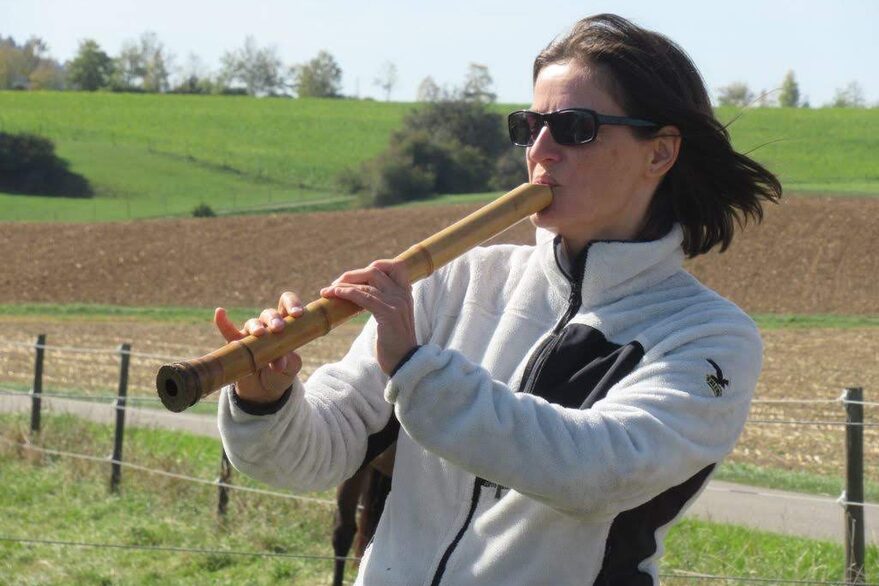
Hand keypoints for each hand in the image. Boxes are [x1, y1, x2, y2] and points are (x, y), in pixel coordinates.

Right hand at [213, 291, 304, 403]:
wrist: (264, 390)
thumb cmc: (282, 373)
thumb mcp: (291, 368)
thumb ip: (289, 362)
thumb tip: (279, 362)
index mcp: (286, 326)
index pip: (288, 306)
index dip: (292, 304)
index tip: (298, 313)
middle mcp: (267, 326)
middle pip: (269, 313)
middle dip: (274, 318)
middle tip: (278, 328)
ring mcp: (251, 334)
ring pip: (252, 323)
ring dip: (256, 327)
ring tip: (260, 334)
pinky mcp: (236, 345)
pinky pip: (228, 332)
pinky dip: (223, 323)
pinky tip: (220, 313)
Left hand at [321, 259, 416, 374]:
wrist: (405, 363)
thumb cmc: (394, 344)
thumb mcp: (392, 317)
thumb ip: (384, 303)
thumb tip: (362, 294)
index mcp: (406, 293)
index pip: (394, 266)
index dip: (375, 266)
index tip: (357, 276)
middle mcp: (403, 294)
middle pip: (375, 271)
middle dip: (352, 275)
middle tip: (336, 283)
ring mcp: (397, 303)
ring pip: (367, 283)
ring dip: (343, 284)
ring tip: (328, 290)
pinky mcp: (388, 313)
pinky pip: (363, 296)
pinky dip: (346, 293)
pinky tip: (333, 294)